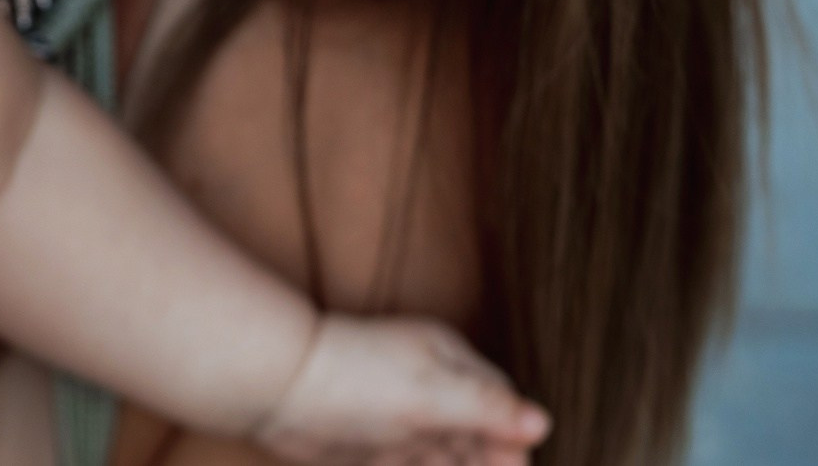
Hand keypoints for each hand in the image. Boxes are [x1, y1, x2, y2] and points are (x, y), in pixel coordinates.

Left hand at [254, 316, 551, 465]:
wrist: (276, 388)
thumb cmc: (353, 376)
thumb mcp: (431, 393)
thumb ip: (487, 409)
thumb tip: (542, 422)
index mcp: (446, 361)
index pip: (498, 402)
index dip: (513, 435)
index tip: (520, 461)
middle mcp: (427, 389)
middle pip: (476, 434)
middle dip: (490, 459)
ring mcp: (402, 420)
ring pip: (448, 455)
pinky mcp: (376, 448)